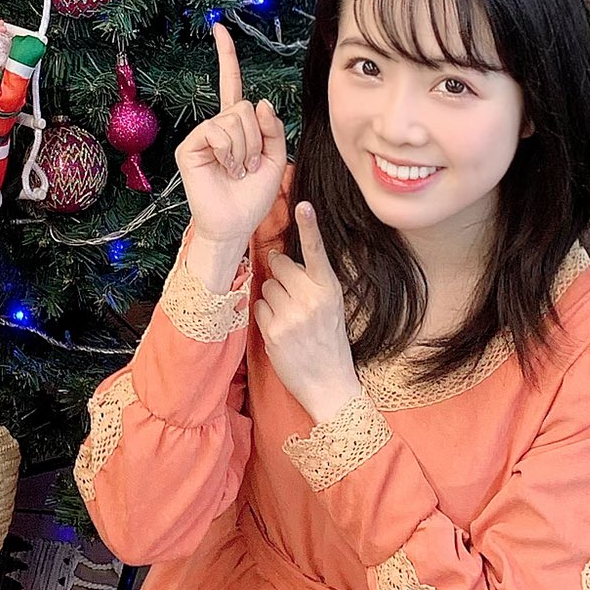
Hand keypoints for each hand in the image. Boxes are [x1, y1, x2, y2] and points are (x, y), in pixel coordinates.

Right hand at [174, 23, 289, 284]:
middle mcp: (218, 125)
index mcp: (237, 125)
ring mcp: (203, 134)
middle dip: (257, 137)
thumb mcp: (277, 158)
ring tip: (239, 171)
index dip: (226, 57)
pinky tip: (227, 169)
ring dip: (246, 149)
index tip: (217, 28)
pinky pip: (218, 132)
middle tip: (251, 165)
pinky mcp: (191, 146)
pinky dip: (230, 152)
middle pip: (245, 107)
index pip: (232, 84)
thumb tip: (259, 102)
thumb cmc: (254, 196)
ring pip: (236, 120)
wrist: (235, 224)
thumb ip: (273, 128)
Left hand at [253, 203, 361, 425]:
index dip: (309, 226)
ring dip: (273, 297)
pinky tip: (281, 331)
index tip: (303, 205)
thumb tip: (279, 257)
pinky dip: (265, 315)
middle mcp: (311, 299)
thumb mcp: (332, 307)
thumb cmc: (329, 341)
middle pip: (280, 264)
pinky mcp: (273, 331)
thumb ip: (312, 282)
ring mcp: (291, 315)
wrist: (329, 384)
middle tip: (293, 296)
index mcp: (330, 290)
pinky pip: (258, 306)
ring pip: (266, 285)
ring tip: (290, 318)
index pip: (317, 252)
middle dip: (280, 274)